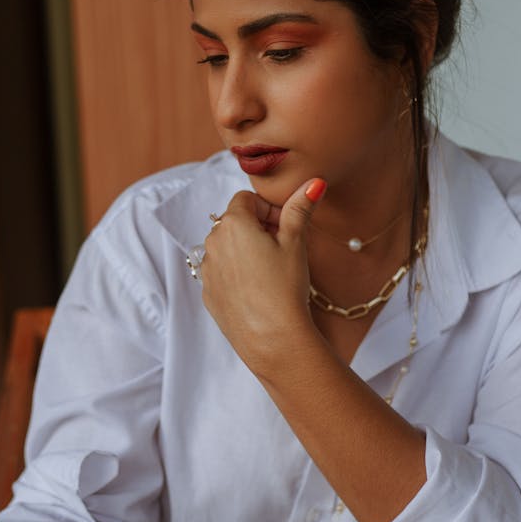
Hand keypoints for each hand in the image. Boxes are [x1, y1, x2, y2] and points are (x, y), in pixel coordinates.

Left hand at [200, 177, 326, 372]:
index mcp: (233, 224)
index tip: (285, 228)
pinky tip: (258, 290)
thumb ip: (299, 208)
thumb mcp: (295, 242)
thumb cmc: (285, 288)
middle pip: (236, 222)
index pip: (247, 199)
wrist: (273, 338)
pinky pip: (222, 272)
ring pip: (227, 248)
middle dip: (258, 229)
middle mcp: (212, 243)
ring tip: (271, 272)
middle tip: (282, 249)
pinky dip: (237, 274)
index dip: (268, 210)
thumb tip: (313, 182)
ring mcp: (207, 270)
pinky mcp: (208, 293)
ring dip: (246, 251)